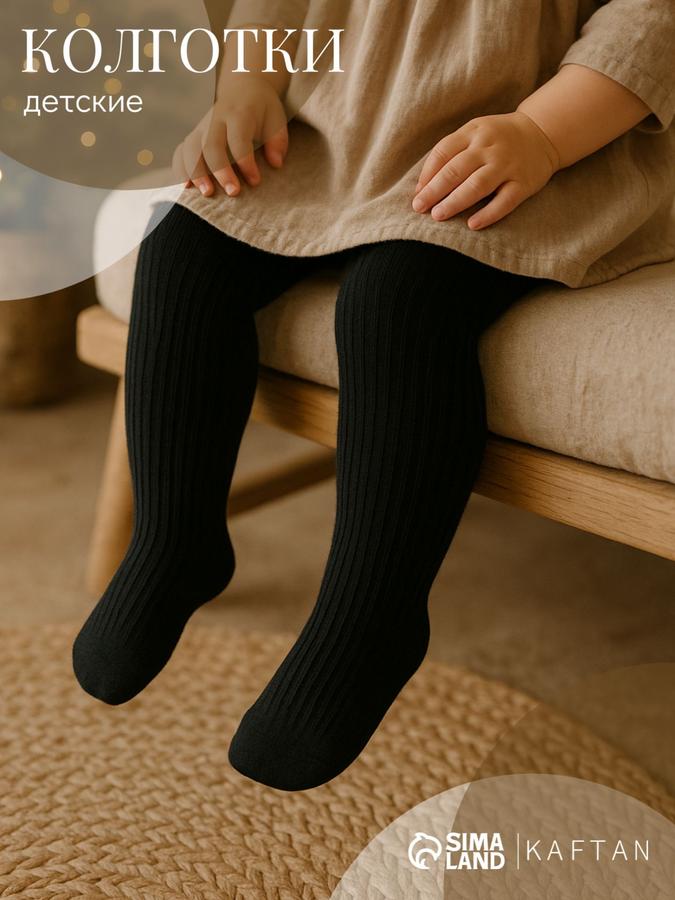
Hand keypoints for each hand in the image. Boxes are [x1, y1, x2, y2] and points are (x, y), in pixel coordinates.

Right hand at [172, 75, 288, 197]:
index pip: (238, 139)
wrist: (243, 89)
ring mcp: (201, 127)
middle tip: (233, 193)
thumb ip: (278, 141)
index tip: (255, 181)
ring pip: (190, 149)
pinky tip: (187, 187)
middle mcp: (215, 119)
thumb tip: (276, 163)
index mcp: (239, 113)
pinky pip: (180, 152)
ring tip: (207, 193)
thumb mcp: (276, 120)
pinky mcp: (193, 136)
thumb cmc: (262, 111)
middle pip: (211, 145)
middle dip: (220, 171)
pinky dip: (180, 170)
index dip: (246, 162)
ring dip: (196, 173)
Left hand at [412, 111, 559, 228]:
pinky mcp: (524, 183)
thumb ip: (450, 153)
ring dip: (455, 202)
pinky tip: (472, 224)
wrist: (543, 132)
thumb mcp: (474, 133)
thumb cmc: (498, 138)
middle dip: (434, 190)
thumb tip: (422, 187)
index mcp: (474, 131)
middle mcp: (490, 147)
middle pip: (456, 170)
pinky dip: (488, 214)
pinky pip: (505, 201)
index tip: (417, 193)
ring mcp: (508, 165)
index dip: (427, 174)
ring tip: (438, 215)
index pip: (443, 152)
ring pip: (477, 185)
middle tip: (419, 207)